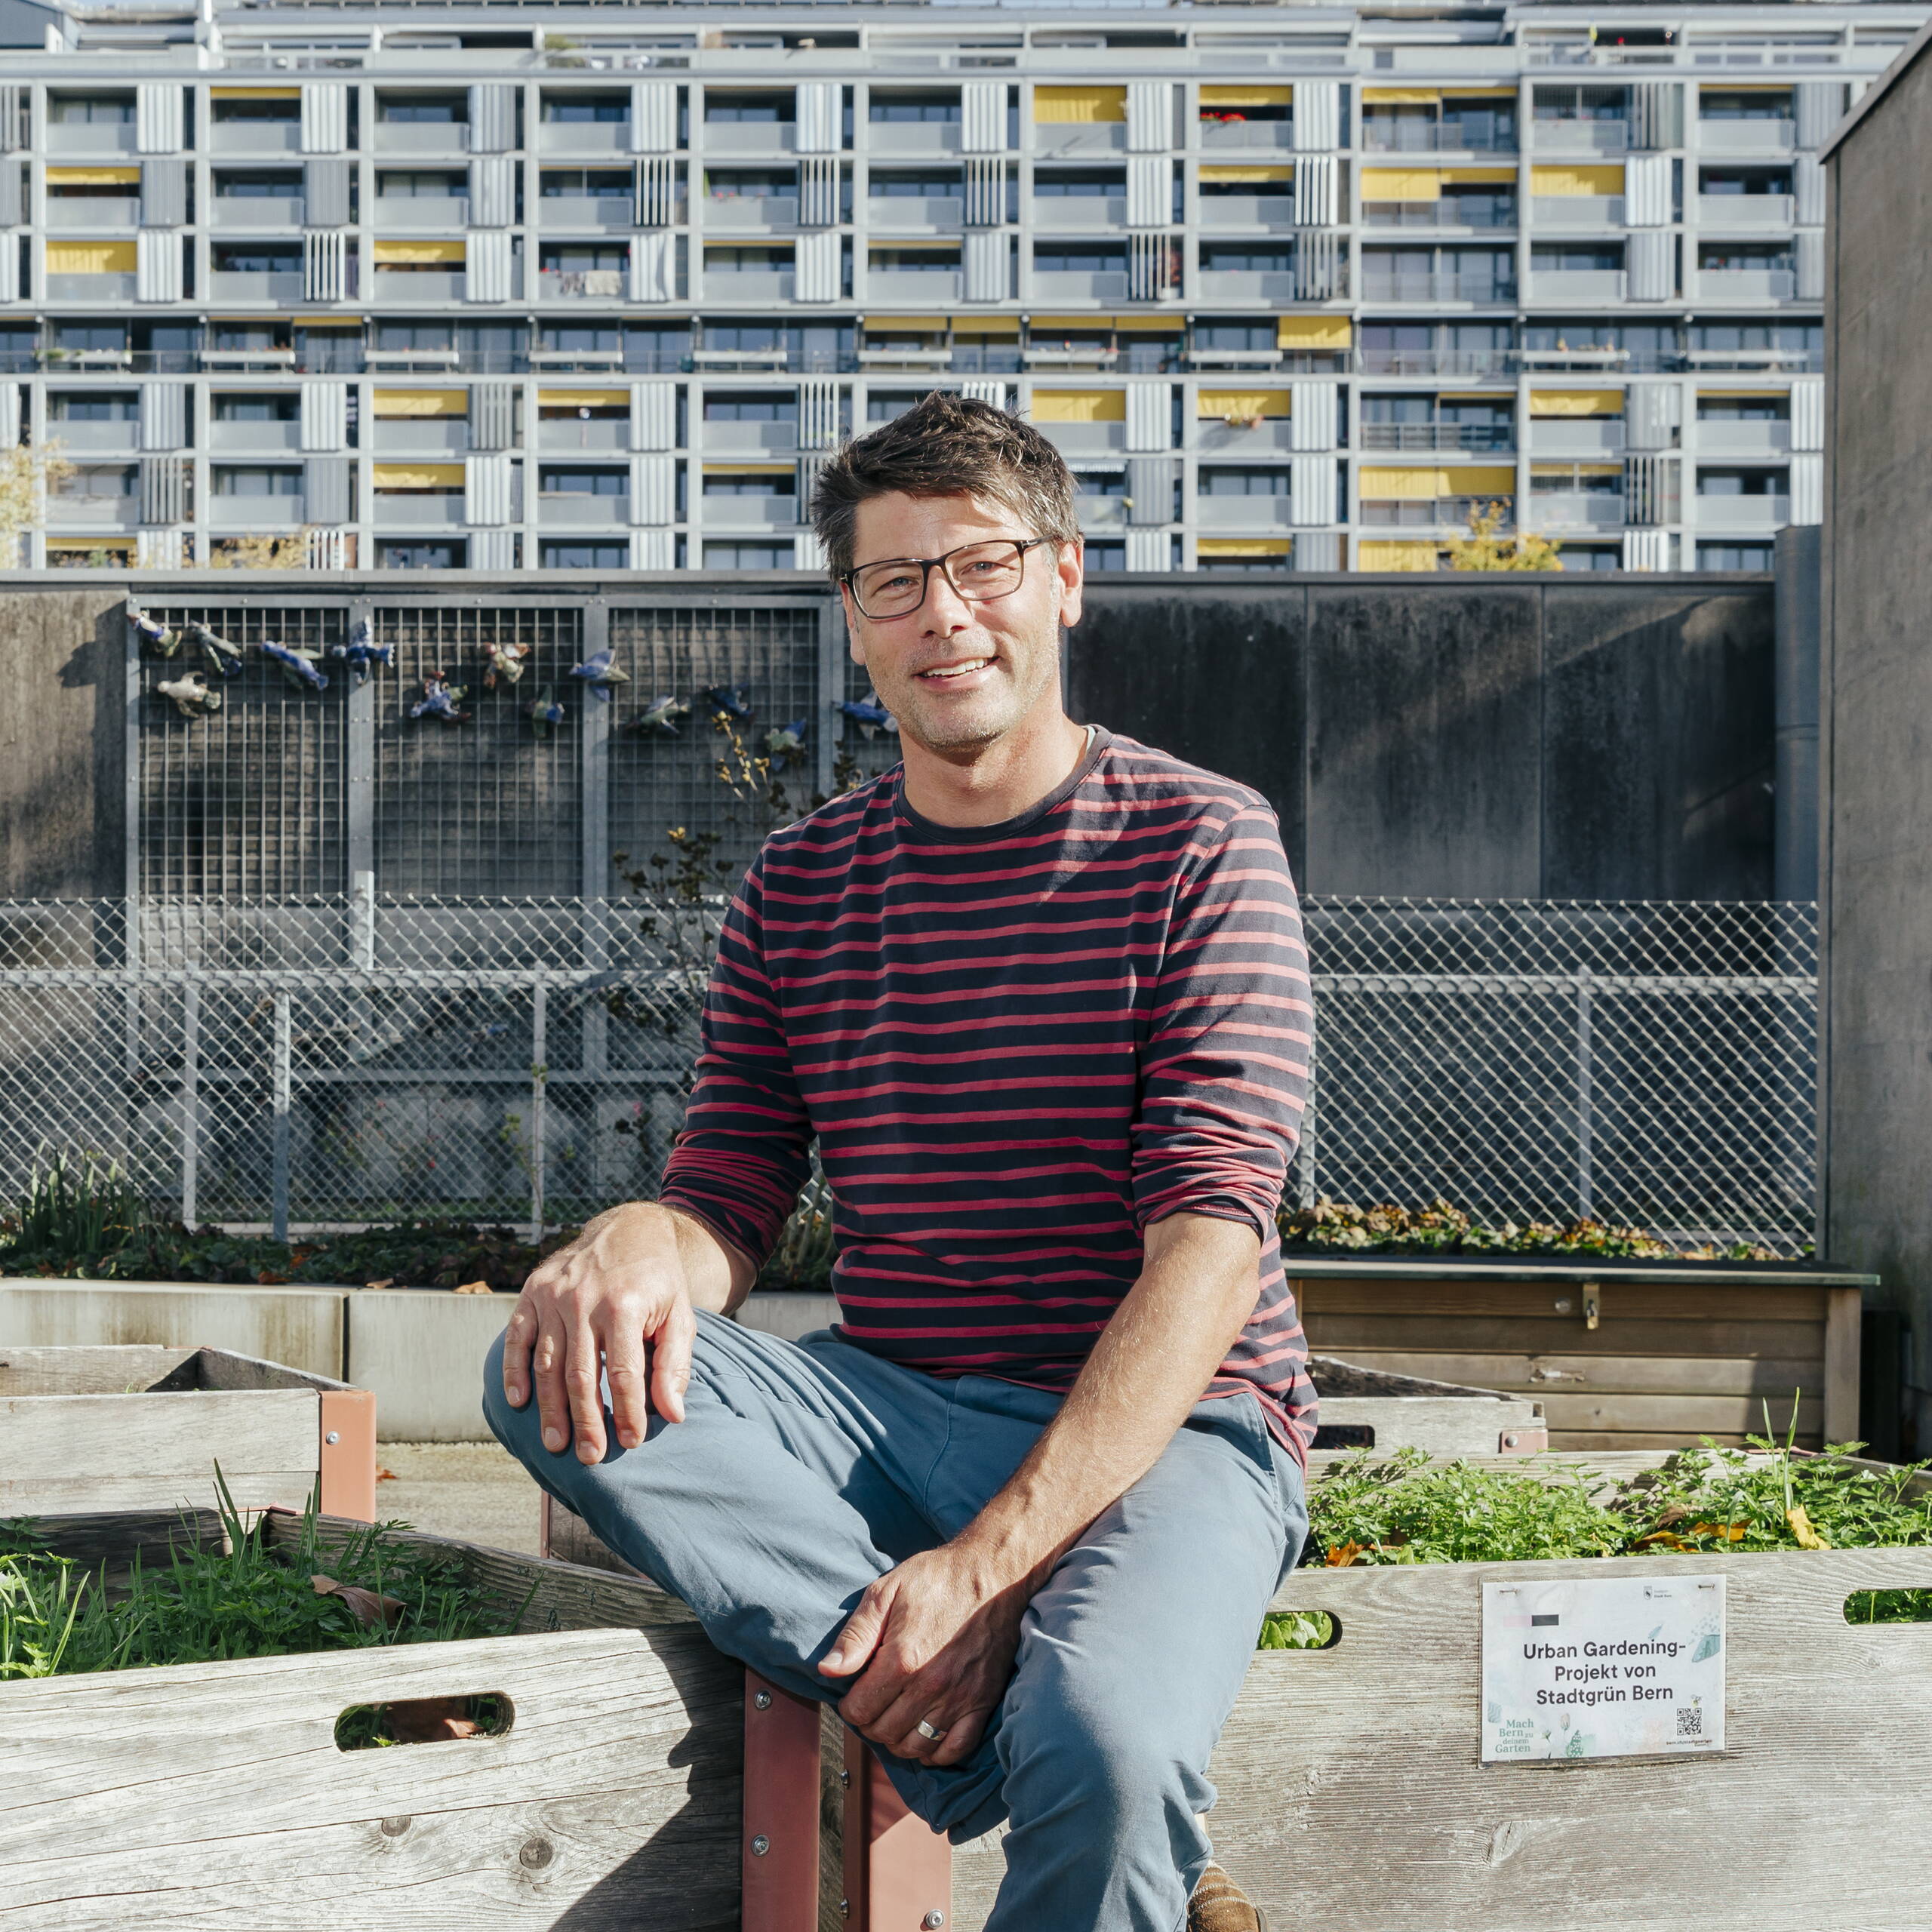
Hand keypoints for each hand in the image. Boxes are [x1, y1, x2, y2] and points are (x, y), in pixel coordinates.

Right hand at [501, 1203, 696, 1463]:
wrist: (628, 1230)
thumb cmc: (658, 1281)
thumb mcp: (680, 1315)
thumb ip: (675, 1364)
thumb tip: (673, 1414)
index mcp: (625, 1305)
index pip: (623, 1372)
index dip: (626, 1411)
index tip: (631, 1443)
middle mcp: (584, 1299)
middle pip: (580, 1374)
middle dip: (585, 1421)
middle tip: (590, 1457)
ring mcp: (554, 1295)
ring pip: (547, 1362)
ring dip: (549, 1408)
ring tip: (555, 1444)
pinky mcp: (532, 1292)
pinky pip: (517, 1337)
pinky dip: (514, 1370)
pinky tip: (519, 1402)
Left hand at [818, 1544, 1031, 1767]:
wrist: (992, 1572)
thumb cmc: (936, 1578)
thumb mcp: (886, 1591)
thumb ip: (856, 1634)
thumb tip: (828, 1669)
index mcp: (902, 1659)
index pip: (860, 1710)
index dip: (849, 1706)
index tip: (853, 1694)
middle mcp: (930, 1685)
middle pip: (884, 1732)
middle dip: (870, 1722)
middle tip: (873, 1704)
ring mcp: (959, 1697)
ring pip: (915, 1745)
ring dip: (898, 1740)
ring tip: (895, 1719)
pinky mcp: (982, 1702)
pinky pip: (955, 1749)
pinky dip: (936, 1753)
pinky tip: (925, 1739)